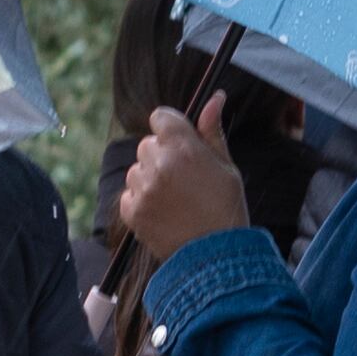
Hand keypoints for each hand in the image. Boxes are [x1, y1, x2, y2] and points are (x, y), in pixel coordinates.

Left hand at [113, 104, 246, 270]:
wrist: (216, 258)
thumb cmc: (226, 209)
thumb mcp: (227, 166)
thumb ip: (212, 130)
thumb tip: (214, 96)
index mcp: (185, 147)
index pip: (160, 117)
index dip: (170, 128)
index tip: (179, 142)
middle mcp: (160, 164)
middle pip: (148, 145)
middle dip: (162, 155)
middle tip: (184, 179)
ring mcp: (144, 188)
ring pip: (136, 170)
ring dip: (150, 179)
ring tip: (175, 199)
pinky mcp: (132, 211)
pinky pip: (129, 194)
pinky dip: (141, 201)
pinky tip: (164, 212)